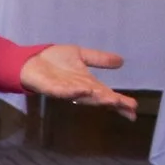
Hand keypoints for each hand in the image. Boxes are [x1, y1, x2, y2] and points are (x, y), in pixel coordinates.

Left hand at [19, 44, 137, 118]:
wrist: (30, 59)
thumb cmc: (54, 60)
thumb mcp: (80, 56)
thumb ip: (99, 59)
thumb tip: (122, 61)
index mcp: (87, 83)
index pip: (107, 94)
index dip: (120, 102)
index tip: (134, 109)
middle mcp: (78, 89)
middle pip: (98, 98)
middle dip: (113, 102)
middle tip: (129, 108)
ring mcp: (64, 90)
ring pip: (83, 96)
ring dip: (97, 98)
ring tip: (112, 99)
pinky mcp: (50, 87)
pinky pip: (62, 91)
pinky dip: (72, 92)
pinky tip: (83, 90)